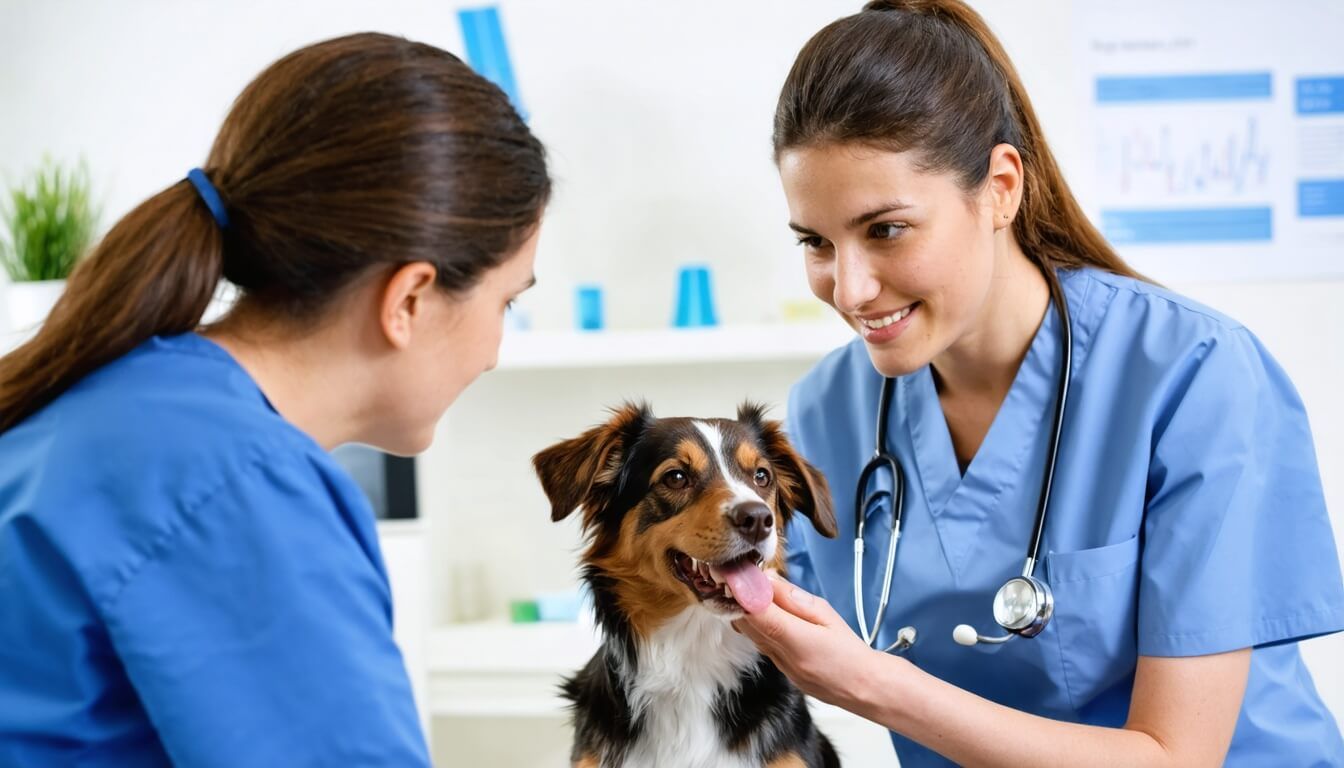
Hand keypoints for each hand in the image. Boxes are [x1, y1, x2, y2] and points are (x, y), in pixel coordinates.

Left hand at [733, 575, 892, 712]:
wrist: (865, 687)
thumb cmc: (851, 651)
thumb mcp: (827, 615)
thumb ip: (795, 599)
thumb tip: (770, 581)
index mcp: (797, 640)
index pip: (758, 614)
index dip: (744, 594)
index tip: (740, 577)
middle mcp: (783, 656)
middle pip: (747, 625)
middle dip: (741, 602)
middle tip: (746, 582)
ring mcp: (781, 667)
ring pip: (751, 636)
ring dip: (749, 615)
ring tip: (759, 595)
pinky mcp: (783, 672)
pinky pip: (763, 646)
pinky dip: (760, 629)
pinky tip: (771, 617)